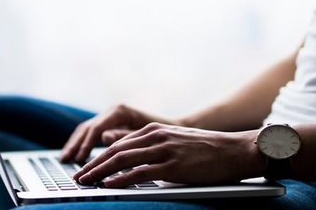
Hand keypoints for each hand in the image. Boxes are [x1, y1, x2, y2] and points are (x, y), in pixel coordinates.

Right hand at [59, 104, 171, 161]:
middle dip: (75, 144)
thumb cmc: (165, 131)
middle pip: (87, 128)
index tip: (81, 159)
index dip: (86, 145)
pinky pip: (91, 133)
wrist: (175, 126)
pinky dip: (82, 143)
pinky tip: (76, 155)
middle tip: (65, 160)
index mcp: (120, 110)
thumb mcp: (147, 134)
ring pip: (86, 129)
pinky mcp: (110, 123)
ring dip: (75, 144)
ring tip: (65, 159)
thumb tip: (104, 138)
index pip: (97, 128)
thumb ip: (125, 136)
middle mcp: (113, 110)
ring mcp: (110, 116)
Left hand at [72, 123, 263, 186]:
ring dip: (100, 172)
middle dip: (92, 164)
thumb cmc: (209, 151)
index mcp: (154, 130)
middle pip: (114, 150)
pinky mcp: (173, 166)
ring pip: (122, 160)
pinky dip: (121, 179)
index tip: (85, 167)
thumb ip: (154, 149)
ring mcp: (164, 150)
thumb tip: (134, 163)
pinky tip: (109, 185)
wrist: (238, 150)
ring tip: (86, 182)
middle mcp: (155, 136)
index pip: (118, 143)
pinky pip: (141, 172)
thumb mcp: (176, 143)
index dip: (98, 156)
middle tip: (77, 176)